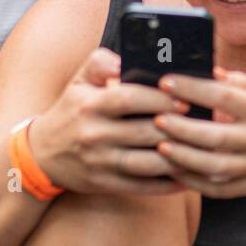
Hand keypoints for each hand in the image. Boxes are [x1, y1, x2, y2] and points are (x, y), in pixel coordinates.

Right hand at [25, 48, 189, 195]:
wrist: (42, 155)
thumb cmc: (70, 111)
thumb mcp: (78, 82)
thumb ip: (100, 62)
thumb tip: (126, 58)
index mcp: (88, 105)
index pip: (128, 98)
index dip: (159, 98)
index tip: (185, 98)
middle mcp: (93, 134)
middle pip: (143, 132)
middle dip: (176, 128)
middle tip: (203, 124)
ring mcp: (99, 163)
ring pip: (146, 163)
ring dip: (177, 159)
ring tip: (200, 151)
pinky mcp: (104, 185)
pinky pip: (142, 187)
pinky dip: (167, 185)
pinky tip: (187, 177)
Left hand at [153, 67, 245, 197]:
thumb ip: (241, 81)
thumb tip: (208, 72)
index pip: (224, 97)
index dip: (193, 89)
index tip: (166, 82)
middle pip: (215, 137)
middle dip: (182, 128)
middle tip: (156, 118)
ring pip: (214, 167)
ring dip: (183, 158)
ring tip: (159, 146)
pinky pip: (217, 189)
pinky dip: (193, 182)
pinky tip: (174, 170)